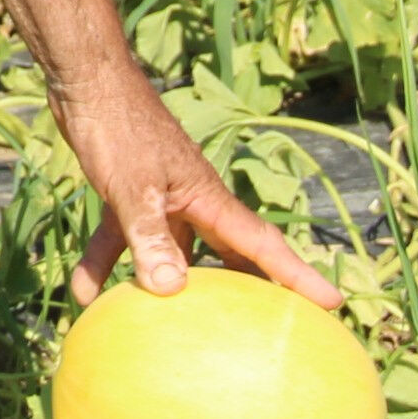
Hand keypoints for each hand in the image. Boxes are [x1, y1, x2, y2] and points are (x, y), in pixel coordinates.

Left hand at [54, 62, 340, 308]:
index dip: (298, 275)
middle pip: (228, 257)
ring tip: (174, 334)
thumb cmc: (119, 128)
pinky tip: (85, 296)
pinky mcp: (127, 198)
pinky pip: (122, 242)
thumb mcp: (134, 187)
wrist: (87, 84)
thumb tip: (170, 290)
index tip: (333, 303)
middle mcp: (193, 204)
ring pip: (173, 255)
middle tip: (268, 331)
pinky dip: (105, 266)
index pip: (263, 245)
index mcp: (209, 199)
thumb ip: (149, 237)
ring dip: (168, 289)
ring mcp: (161, 201)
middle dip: (248, 292)